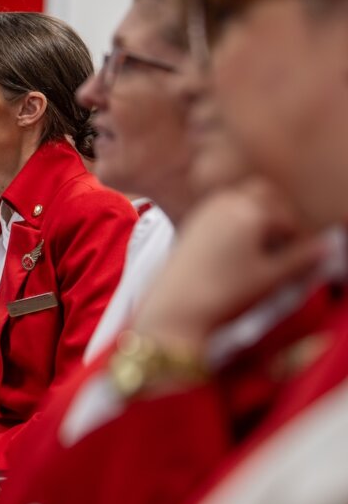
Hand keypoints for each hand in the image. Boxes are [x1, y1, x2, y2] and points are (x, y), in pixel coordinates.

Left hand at [133, 180, 326, 353]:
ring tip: (261, 247)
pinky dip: (234, 221)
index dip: (299, 236)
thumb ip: (303, 258)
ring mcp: (203, 211)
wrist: (175, 311)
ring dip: (255, 214)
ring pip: (239, 198)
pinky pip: (219, 210)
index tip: (302, 256)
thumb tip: (327, 246)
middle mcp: (224, 202)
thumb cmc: (223, 295)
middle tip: (283, 242)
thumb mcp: (271, 278)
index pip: (288, 215)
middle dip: (278, 212)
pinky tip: (236, 250)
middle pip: (263, 192)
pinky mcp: (189, 224)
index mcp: (250, 209)